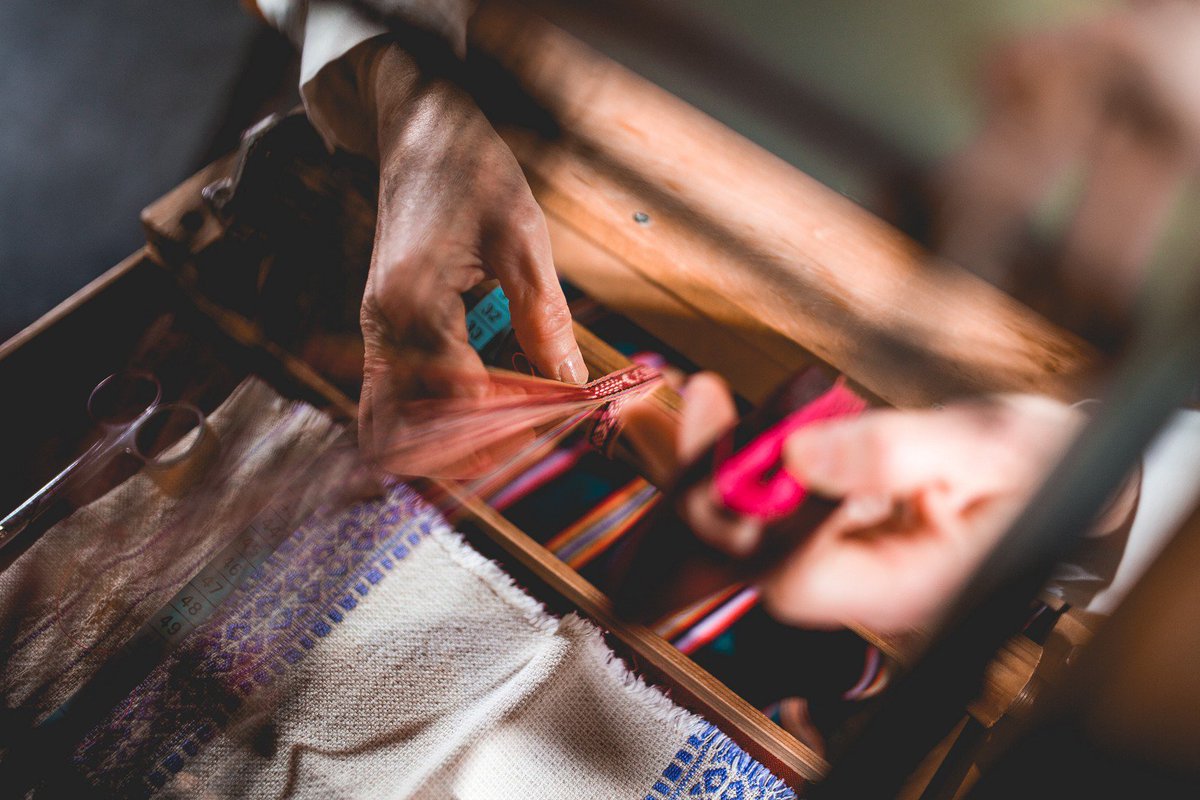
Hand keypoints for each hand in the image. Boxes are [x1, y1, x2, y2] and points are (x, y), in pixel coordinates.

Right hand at [356, 44, 585, 470]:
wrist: (418, 133)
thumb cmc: (471, 172)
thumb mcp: (524, 238)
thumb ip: (544, 318)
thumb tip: (572, 384)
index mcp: (414, 303)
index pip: (457, 402)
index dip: (509, 426)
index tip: (555, 424)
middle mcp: (382, 328)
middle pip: (405, 437)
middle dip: (468, 454)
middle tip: (526, 441)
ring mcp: (375, 335)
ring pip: (388, 430)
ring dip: (444, 448)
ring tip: (505, 433)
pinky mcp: (382, 335)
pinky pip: (391, 405)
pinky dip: (432, 425)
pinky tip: (481, 411)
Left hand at [630, 375, 1093, 632]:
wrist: (1072, 472)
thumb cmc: (1046, 467)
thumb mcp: (985, 447)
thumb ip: (894, 453)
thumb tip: (800, 452)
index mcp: (902, 584)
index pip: (792, 577)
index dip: (751, 522)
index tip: (738, 447)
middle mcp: (864, 580)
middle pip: (756, 553)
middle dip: (716, 480)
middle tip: (704, 405)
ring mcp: (850, 552)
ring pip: (759, 523)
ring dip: (729, 460)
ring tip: (712, 398)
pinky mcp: (844, 521)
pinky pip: (781, 496)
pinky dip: (757, 451)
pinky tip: (744, 408)